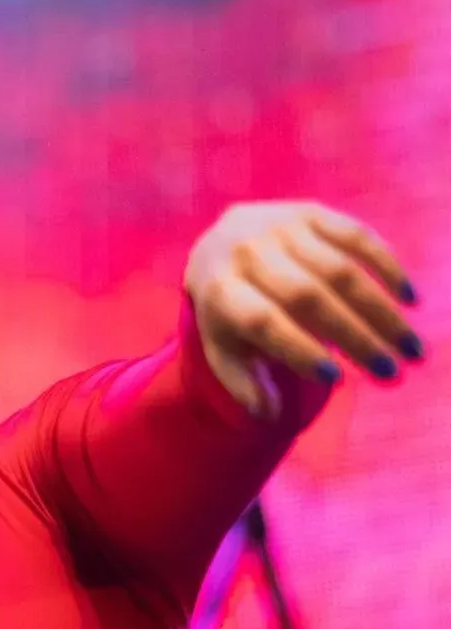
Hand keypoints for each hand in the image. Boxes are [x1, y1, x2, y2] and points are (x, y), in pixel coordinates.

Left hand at [185, 202, 423, 418]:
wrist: (220, 245)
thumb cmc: (228, 312)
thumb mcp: (222, 350)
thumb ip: (244, 385)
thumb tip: (271, 416)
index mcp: (220, 291)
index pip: (262, 322)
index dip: (299, 351)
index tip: (336, 380)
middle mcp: (247, 254)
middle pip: (307, 298)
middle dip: (354, 337)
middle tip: (391, 371)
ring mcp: (279, 228)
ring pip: (339, 269)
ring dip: (381, 310)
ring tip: (409, 346)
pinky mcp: (309, 212)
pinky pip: (355, 236)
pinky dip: (387, 267)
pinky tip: (409, 299)